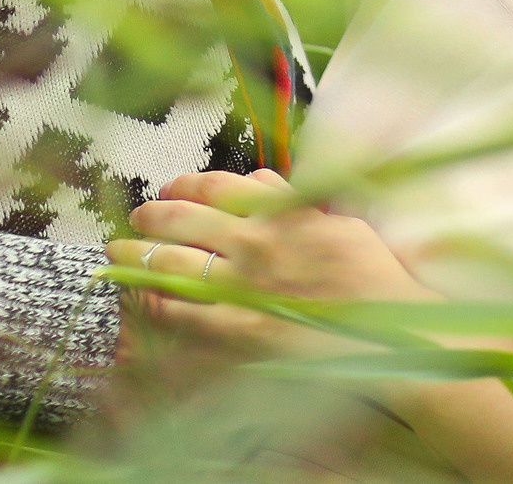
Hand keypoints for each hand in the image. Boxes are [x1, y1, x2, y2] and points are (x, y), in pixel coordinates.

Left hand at [108, 169, 434, 356]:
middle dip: (151, 215)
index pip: (217, 186)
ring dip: (138, 254)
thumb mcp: (340, 222)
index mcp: (281, 212)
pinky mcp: (242, 329)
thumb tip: (263, 179)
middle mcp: (256, 243)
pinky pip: (186, 312)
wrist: (394, 333)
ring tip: (118, 252)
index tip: (169, 186)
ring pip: (174, 261)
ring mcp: (245, 287)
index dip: (184, 183)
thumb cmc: (375, 277)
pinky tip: (140, 298)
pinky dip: (157, 302)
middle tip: (135, 218)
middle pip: (184, 218)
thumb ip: (296, 202)